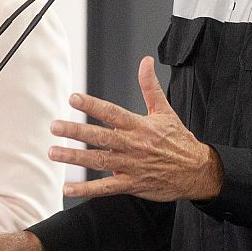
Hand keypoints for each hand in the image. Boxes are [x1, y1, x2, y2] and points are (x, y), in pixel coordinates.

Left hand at [49, 56, 222, 202]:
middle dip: (76, 132)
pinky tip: (69, 187)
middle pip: (101, 137)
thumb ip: (150, 86)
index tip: (74, 99)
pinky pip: (106, 188)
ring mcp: (131, 165)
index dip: (93, 106)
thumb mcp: (166, 110)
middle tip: (55, 127)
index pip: (112, 113)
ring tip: (54, 152)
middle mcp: (133, 145)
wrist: (197, 171)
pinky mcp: (131, 184)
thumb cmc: (179, 140)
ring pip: (99, 161)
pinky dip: (87, 189)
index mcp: (140, 126)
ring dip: (75, 157)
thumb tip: (145, 61)